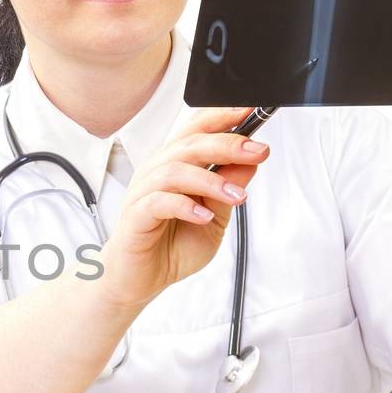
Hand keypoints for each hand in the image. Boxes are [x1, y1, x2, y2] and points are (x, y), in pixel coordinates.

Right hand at [99, 107, 267, 310]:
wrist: (139, 280)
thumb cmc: (169, 246)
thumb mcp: (215, 217)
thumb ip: (229, 188)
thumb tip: (251, 161)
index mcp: (176, 165)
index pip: (197, 129)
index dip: (222, 116)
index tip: (252, 112)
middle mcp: (157, 172)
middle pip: (190, 144)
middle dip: (227, 144)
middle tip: (257, 151)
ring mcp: (143, 192)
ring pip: (175, 170)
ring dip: (211, 180)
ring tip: (236, 195)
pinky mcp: (134, 216)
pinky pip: (158, 201)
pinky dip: (184, 206)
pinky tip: (203, 215)